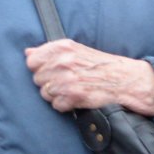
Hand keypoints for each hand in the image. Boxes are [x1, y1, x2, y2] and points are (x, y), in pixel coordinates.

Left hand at [25, 38, 153, 115]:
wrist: (126, 80)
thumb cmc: (101, 66)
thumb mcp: (75, 50)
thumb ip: (49, 51)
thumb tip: (27, 52)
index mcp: (62, 48)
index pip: (32, 61)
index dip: (40, 69)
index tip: (51, 71)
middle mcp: (62, 61)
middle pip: (37, 79)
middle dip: (49, 83)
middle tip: (67, 82)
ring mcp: (66, 79)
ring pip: (45, 94)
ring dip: (57, 96)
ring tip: (74, 90)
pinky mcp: (73, 96)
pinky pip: (56, 105)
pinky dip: (66, 106)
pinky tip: (77, 99)